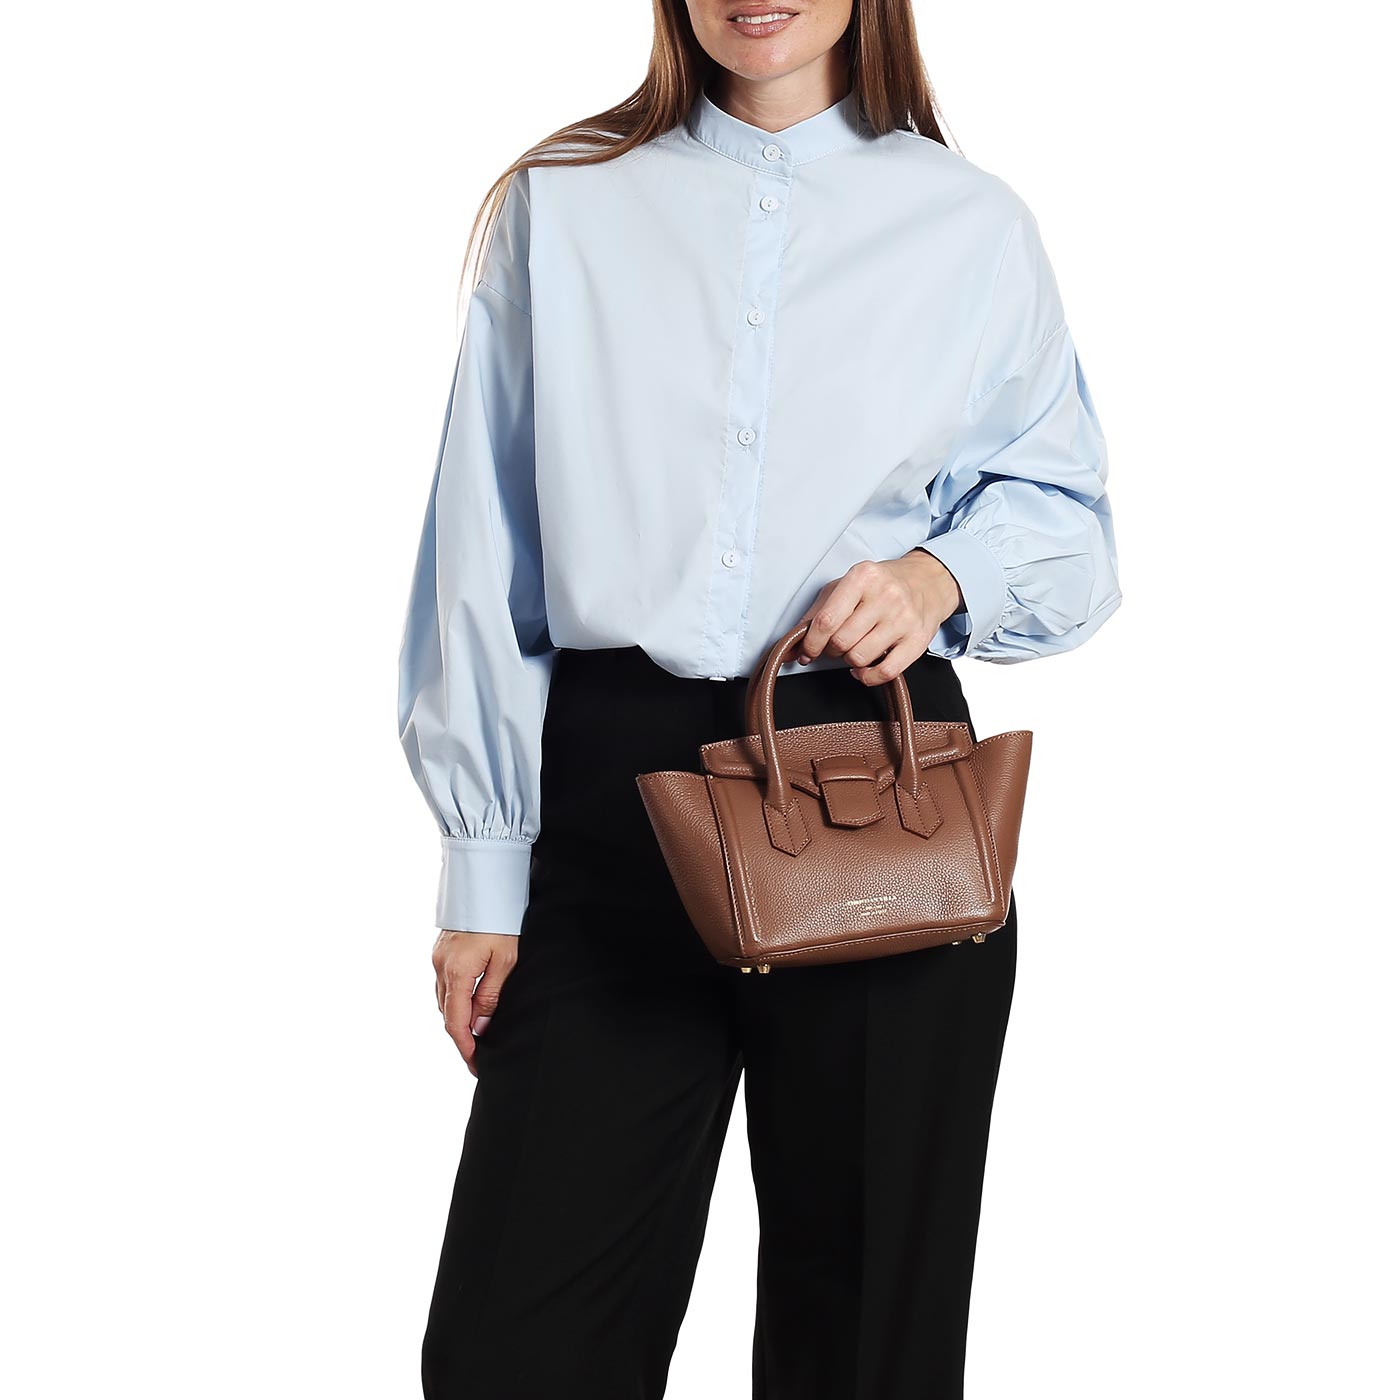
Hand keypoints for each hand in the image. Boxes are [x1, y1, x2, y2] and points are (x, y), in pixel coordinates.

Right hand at [433, 929, 519, 1075]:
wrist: (485, 885)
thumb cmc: (500, 920)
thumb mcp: (505, 961)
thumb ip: (490, 996)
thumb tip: (480, 1026)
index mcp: (457, 973)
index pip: (456, 1023)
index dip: (465, 1047)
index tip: (476, 1064)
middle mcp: (441, 968)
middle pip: (447, 1014)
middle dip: (461, 1037)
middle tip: (479, 1054)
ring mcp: (437, 958)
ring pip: (443, 1000)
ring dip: (457, 1018)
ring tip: (476, 1033)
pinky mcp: (440, 951)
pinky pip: (443, 984)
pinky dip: (454, 1000)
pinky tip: (467, 1004)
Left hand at [796, 550, 964, 683]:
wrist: (927, 582)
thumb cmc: (879, 585)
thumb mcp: (844, 586)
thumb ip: (815, 614)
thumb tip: (788, 647)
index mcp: (862, 577)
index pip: (826, 620)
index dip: (811, 643)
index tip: (807, 651)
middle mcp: (886, 595)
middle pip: (841, 641)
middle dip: (830, 650)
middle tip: (834, 645)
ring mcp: (904, 618)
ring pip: (860, 657)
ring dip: (849, 660)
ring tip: (853, 648)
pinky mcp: (918, 639)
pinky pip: (886, 672)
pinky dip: (868, 676)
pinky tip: (864, 667)